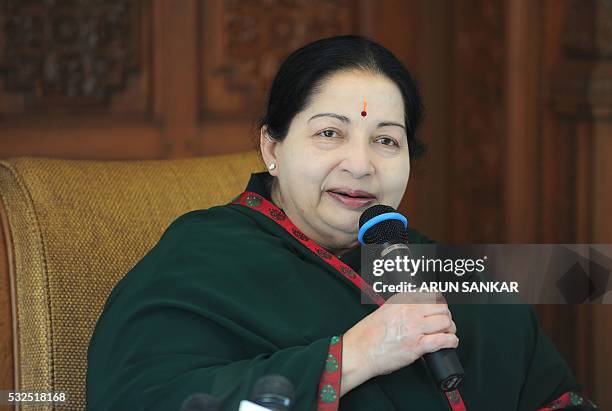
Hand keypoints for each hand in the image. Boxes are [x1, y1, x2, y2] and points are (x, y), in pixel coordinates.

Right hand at [340, 292, 457, 395]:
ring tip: (447, 333)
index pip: (430, 293)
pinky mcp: (417, 345)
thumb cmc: (368, 335)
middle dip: (447, 316)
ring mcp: (414, 328)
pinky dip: (451, 341)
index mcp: (401, 300)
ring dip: (450, 329)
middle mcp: (409, 311)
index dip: (439, 302)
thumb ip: (402, 307)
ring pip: (446, 322)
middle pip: (442, 308)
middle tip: (444, 323)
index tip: (440, 308)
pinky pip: (443, 340)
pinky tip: (450, 343)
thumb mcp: (385, 310)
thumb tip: (419, 308)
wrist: (359, 351)